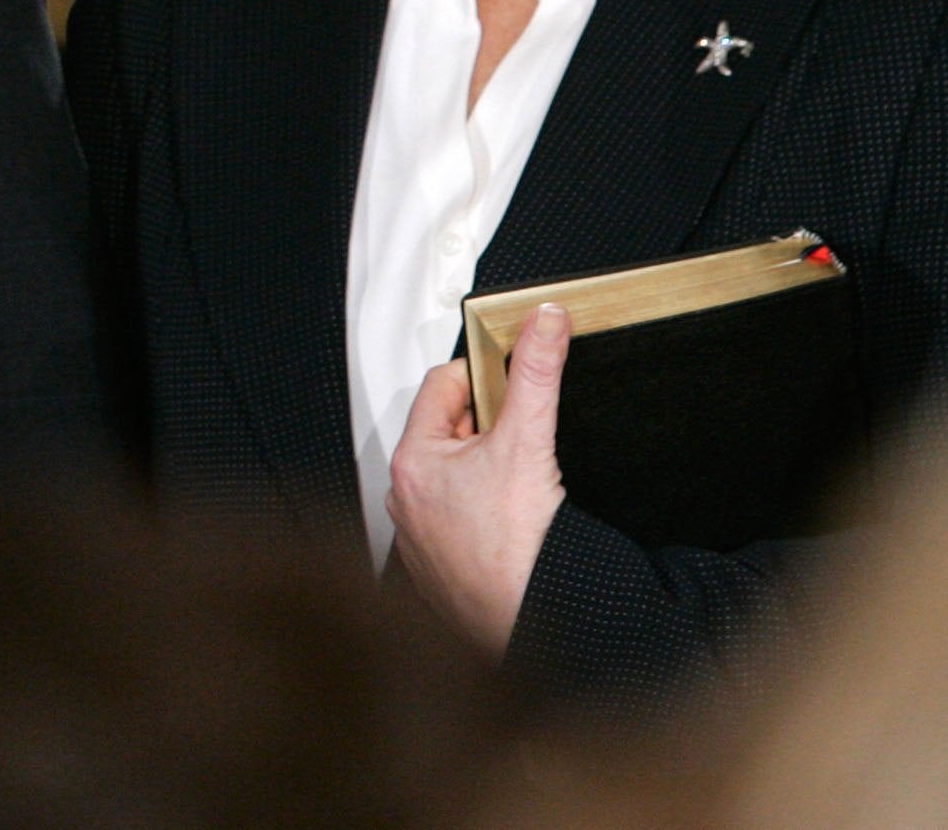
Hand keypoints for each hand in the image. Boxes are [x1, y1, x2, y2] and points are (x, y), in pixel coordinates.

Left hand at [386, 301, 570, 652]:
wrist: (530, 624)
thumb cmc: (518, 547)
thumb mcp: (528, 440)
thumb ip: (536, 373)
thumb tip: (543, 323)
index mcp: (412, 461)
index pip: (442, 387)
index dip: (485, 380)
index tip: (512, 387)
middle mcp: (404, 500)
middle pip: (448, 432)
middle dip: (488, 429)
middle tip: (522, 443)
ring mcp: (418, 539)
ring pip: (453, 480)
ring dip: (485, 473)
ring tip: (520, 489)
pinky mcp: (438, 571)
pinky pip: (456, 523)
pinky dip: (482, 515)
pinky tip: (511, 526)